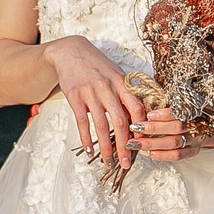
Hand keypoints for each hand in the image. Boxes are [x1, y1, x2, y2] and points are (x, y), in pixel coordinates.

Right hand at [42, 36, 148, 169]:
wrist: (70, 51)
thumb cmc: (97, 65)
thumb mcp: (115, 74)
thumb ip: (126, 93)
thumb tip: (138, 117)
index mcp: (122, 82)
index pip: (137, 108)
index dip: (142, 127)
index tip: (143, 143)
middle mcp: (108, 88)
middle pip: (121, 121)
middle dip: (125, 145)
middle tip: (126, 163)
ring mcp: (91, 93)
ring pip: (102, 126)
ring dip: (106, 147)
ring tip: (108, 162)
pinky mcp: (75, 97)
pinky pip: (82, 122)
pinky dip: (86, 139)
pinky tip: (89, 151)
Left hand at [133, 108, 213, 162]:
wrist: (208, 121)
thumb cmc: (188, 110)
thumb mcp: (181, 101)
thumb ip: (167, 102)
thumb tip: (144, 102)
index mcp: (195, 108)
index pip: (179, 112)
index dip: (164, 114)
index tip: (148, 115)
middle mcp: (197, 124)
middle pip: (176, 128)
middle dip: (153, 129)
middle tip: (135, 128)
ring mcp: (196, 139)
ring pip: (174, 143)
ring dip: (153, 144)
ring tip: (137, 144)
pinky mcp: (194, 151)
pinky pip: (178, 155)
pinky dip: (163, 155)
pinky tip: (150, 153)